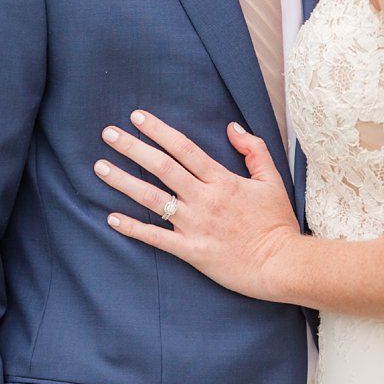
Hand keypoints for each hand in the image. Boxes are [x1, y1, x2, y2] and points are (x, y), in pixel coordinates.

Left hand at [93, 111, 299, 301]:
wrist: (283, 266)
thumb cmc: (277, 223)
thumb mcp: (271, 181)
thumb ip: (254, 151)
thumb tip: (232, 127)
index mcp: (222, 180)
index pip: (183, 148)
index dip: (158, 130)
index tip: (137, 117)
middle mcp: (204, 199)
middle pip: (162, 167)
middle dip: (132, 148)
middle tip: (108, 133)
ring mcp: (195, 225)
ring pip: (152, 199)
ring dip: (124, 182)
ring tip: (100, 167)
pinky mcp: (191, 251)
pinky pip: (156, 238)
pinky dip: (133, 228)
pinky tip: (111, 218)